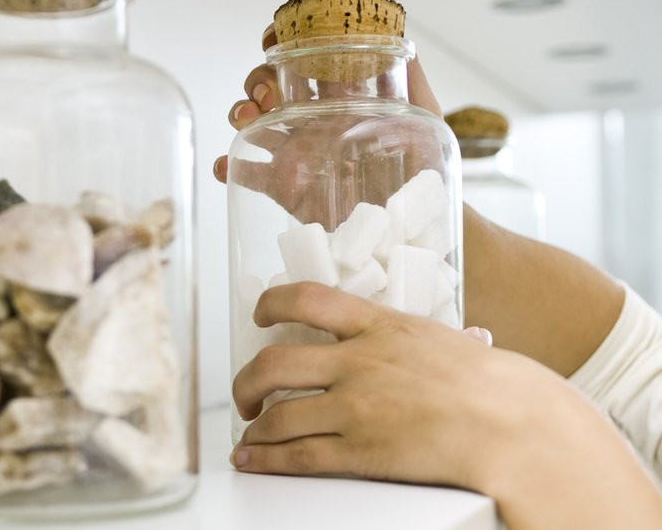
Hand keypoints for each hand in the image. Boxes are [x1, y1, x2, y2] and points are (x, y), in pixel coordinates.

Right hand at [212, 25, 442, 185]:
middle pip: (272, 87)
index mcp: (342, 100)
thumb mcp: (426, 120)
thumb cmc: (420, 172)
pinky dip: (230, 165)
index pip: (308, 61)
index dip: (287, 45)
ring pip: (255, 123)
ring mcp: (296, 153)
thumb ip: (415, 83)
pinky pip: (249, 172)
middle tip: (267, 96)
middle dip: (259, 81)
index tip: (274, 43)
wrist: (409, 225)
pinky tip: (224, 164)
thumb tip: (404, 45)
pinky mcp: (284, 186)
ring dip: (240, 113)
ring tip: (245, 120)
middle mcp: (315, 121)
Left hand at [231, 282, 661, 528]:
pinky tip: (252, 459)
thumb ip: (403, 336)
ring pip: (276, 414)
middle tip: (245, 392)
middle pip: (273, 363)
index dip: (271, 303)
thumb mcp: (440, 338)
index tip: (260, 315)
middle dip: (246, 380)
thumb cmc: (489, 383)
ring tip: (250, 432)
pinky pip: (295, 455)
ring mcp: (354, 409)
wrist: (512, 425)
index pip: (306, 299)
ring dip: (252, 426)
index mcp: (378, 326)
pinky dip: (264, 459)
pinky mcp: (359, 452)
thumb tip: (398, 335)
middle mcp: (357, 363)